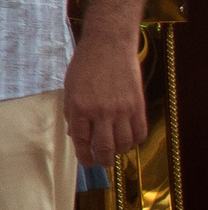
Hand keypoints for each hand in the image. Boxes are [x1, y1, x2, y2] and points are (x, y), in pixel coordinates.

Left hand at [64, 31, 146, 166]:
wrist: (108, 46)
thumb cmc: (85, 65)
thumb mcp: (70, 88)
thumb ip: (71, 113)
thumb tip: (76, 135)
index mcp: (79, 107)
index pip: (81, 141)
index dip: (84, 156)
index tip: (86, 163)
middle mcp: (100, 112)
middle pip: (105, 148)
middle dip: (103, 160)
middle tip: (101, 162)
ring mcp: (121, 109)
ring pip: (124, 144)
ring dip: (119, 152)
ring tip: (115, 151)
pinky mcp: (137, 105)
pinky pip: (140, 132)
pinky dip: (135, 141)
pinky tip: (128, 139)